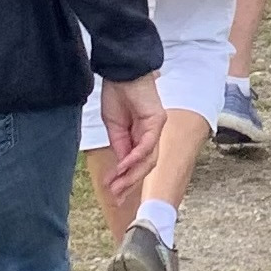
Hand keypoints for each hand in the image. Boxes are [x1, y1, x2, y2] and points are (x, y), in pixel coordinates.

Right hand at [97, 75, 165, 208]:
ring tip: (117, 186)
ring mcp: (157, 129)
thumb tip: (121, 166)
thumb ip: (119, 145)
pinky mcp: (157, 121)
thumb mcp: (114, 126)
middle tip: (116, 197)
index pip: (137, 164)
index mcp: (141, 137)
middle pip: (146, 166)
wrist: (120, 72)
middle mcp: (152, 135)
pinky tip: (123, 165)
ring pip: (148, 159)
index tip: (113, 194)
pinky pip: (146, 144)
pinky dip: (135, 156)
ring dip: (132, 174)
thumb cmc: (117, 95)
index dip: (126, 180)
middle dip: (129, 183)